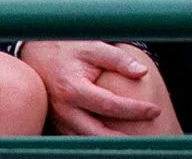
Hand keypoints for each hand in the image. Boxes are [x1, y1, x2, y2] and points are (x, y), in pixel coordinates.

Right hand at [18, 40, 159, 135]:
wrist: (38, 53)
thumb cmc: (68, 48)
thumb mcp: (94, 47)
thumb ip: (118, 59)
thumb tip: (141, 72)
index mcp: (73, 89)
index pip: (110, 106)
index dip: (135, 110)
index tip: (154, 111)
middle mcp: (64, 110)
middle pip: (97, 133)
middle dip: (123, 139)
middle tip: (148, 137)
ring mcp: (58, 120)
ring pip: (86, 141)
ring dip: (109, 144)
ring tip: (133, 141)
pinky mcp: (57, 125)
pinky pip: (77, 139)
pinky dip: (95, 141)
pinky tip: (113, 138)